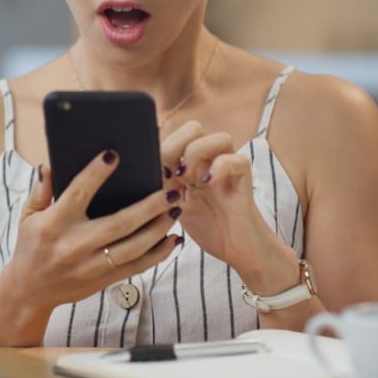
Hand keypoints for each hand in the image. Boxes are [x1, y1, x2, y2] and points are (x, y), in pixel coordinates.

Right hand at [0, 149, 183, 321]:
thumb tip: (50, 165)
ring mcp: (92, 265)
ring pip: (134, 247)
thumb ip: (41, 190)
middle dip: (148, 207)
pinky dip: (158, 253)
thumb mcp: (28, 216)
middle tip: (170, 190)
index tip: (113, 155)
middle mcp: (75, 245)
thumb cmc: (31, 246)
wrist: (31, 290)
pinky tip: (172, 239)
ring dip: (159, 228)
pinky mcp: (104, 280)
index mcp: (55, 224)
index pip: (78, 193)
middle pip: (119, 224)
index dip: (95, 173)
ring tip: (176, 209)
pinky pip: (138, 266)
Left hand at [160, 122, 287, 281]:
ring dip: (199, 154)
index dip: (160, 145)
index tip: (153, 169)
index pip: (172, 134)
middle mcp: (209, 160)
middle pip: (193, 128)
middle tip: (173, 174)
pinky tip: (208, 183)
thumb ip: (158, 186)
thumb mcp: (172, 205)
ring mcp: (228, 167)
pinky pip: (236, 158)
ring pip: (218, 137)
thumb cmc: (205, 227)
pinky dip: (219, 167)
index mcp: (189, 162)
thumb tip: (133, 172)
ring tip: (190, 180)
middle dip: (178, 145)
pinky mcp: (243, 178)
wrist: (237, 250)